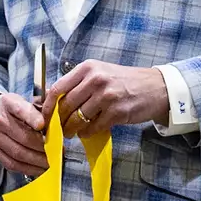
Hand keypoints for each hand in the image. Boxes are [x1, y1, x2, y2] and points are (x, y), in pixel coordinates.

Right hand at [0, 93, 48, 175]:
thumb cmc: (9, 110)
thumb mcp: (22, 101)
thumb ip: (39, 108)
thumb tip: (57, 117)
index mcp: (7, 102)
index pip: (20, 110)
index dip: (32, 118)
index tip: (43, 125)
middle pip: (22, 137)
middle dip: (42, 147)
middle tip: (55, 151)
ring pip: (18, 153)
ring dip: (37, 160)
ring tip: (50, 162)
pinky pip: (11, 164)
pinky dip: (28, 168)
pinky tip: (38, 168)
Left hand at [49, 60, 168, 137]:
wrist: (156, 87)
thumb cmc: (125, 81)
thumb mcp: (100, 73)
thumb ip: (79, 83)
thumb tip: (54, 102)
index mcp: (88, 68)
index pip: (58, 88)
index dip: (48, 106)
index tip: (44, 117)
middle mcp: (96, 79)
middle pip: (65, 105)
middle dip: (58, 121)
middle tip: (57, 129)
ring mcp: (107, 96)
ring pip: (77, 118)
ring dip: (71, 129)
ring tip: (71, 132)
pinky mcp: (116, 112)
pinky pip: (92, 127)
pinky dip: (86, 133)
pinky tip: (87, 132)